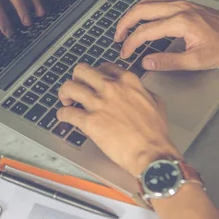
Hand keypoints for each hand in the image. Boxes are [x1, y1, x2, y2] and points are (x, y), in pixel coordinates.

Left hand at [57, 63, 180, 176]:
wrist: (152, 152)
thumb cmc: (155, 132)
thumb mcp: (156, 103)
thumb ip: (143, 92)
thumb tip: (138, 91)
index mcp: (127, 81)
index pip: (104, 66)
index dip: (96, 73)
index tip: (93, 81)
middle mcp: (111, 88)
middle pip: (82, 70)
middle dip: (76, 78)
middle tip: (77, 88)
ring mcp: (98, 103)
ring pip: (69, 87)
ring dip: (65, 93)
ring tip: (66, 101)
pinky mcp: (89, 121)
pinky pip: (66, 112)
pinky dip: (62, 114)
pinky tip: (64, 117)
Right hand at [114, 0, 218, 70]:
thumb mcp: (196, 61)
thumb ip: (168, 62)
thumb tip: (147, 62)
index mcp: (180, 22)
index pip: (146, 31)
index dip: (131, 43)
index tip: (125, 53)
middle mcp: (179, 8)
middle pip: (141, 10)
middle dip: (125, 23)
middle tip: (117, 38)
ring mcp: (181, 3)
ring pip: (148, 2)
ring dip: (133, 15)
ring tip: (125, 29)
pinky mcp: (184, 4)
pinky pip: (157, 2)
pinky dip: (144, 10)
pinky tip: (141, 20)